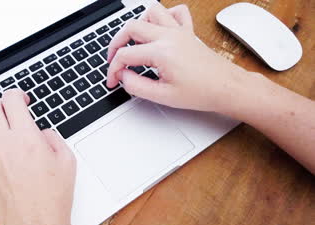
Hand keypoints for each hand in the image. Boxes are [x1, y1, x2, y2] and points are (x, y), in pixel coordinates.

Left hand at [0, 89, 75, 224]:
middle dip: (5, 103)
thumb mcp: (67, 160)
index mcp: (27, 137)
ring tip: (5, 131)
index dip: (18, 94)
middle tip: (14, 111)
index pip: (12, 99)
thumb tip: (42, 132)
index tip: (23, 100)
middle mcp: (4, 143)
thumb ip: (54, 137)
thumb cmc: (52, 198)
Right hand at [106, 3, 251, 112]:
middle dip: (116, 44)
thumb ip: (136, 86)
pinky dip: (164, 16)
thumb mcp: (162, 96)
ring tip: (134, 42)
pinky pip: (175, 12)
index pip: (125, 55)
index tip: (113, 81)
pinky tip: (159, 30)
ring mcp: (179, 31)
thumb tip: (123, 77)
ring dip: (138, 25)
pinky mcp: (188, 32)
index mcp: (161, 52)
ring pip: (151, 12)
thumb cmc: (201, 93)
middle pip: (131, 27)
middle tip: (114, 60)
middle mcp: (169, 36)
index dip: (113, 70)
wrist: (226, 88)